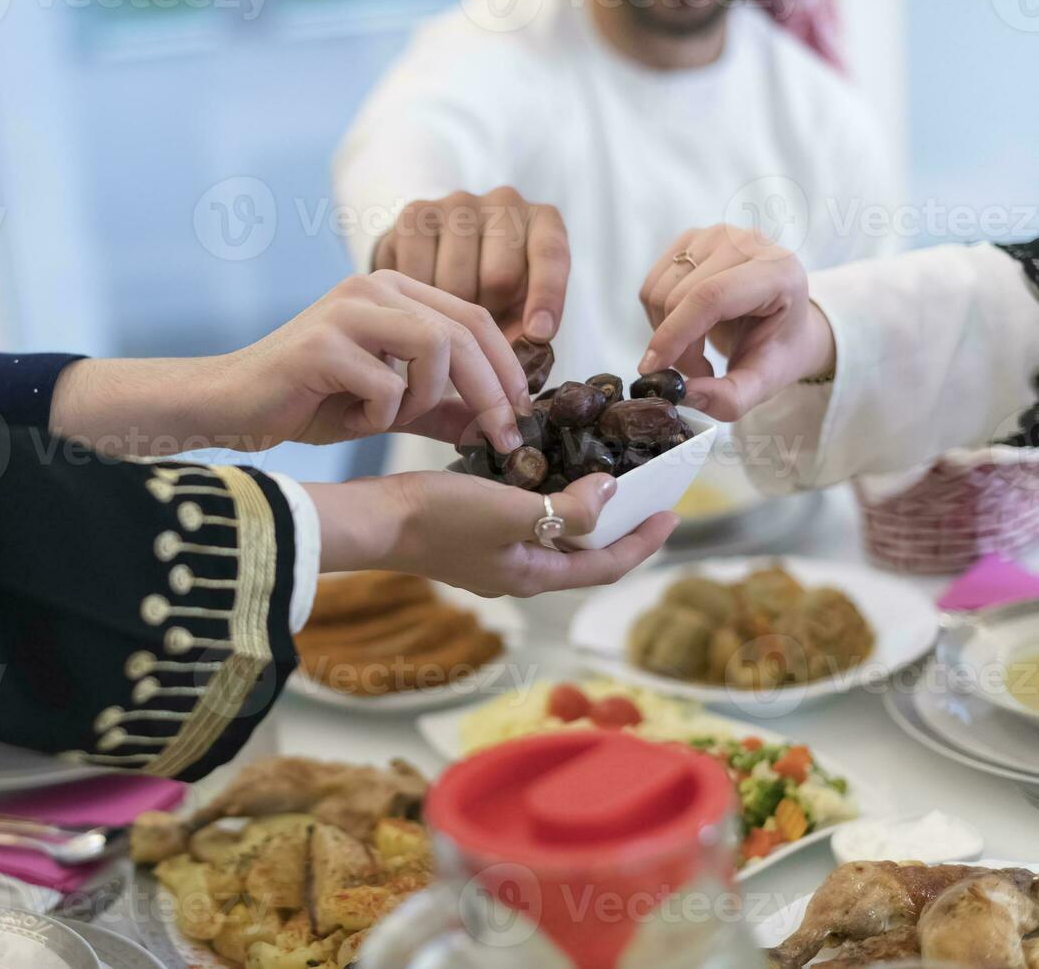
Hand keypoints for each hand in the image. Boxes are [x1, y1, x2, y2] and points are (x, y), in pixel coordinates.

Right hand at [225, 270, 531, 450]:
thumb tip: (494, 424)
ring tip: (390, 418)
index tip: (519, 414)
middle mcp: (374, 286)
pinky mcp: (323, 343)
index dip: (506, 367)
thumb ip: (438, 408)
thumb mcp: (387, 405)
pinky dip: (379, 415)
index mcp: (393, 289)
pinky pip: (386, 385)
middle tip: (501, 435)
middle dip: (492, 391)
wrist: (232, 405)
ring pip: (434, 349)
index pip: (474, 318)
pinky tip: (350, 419)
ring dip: (425, 400)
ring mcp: (347, 310)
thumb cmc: (308, 401)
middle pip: (465, 331)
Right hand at [306, 472, 677, 596]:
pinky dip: (549, 499)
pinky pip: (527, 520)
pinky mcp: (472, 535)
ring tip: (606, 479)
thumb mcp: (510, 511)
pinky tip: (546, 471)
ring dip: (585, 511)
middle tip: (647, 494)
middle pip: (585, 553)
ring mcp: (493, 556)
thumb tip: (612, 495)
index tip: (673, 514)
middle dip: (619, 526)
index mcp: (533, 575)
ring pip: (556, 536)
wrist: (375, 520)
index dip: (643, 542)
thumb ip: (566, 509)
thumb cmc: (438, 519)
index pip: (606, 564)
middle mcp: (518, 571)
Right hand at [373, 188, 569, 341]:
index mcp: (542, 222)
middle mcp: (504, 202)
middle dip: (488, 315)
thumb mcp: (519, 314)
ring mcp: (457, 203)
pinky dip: (418, 301)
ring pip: (455, 279)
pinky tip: (420, 304)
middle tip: (475, 332)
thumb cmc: (487, 299)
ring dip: (449, 312)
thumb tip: (524, 347)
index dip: (547, 295)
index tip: (538, 333)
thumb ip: (527, 330)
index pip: (550, 253)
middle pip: (500, 274)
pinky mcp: (415, 214)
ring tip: (447, 318)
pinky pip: (417, 273)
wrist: (430, 276)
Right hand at [637, 225, 833, 420]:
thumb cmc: (778, 347)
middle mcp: (747, 242)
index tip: (653, 369)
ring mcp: (716, 235)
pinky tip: (687, 327)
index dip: (676, 333)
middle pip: (679, 296)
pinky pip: (651, 285)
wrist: (781, 318)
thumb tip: (686, 394)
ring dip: (666, 332)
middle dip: (676, 345)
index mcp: (777, 271)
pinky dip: (659, 317)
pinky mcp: (691, 239)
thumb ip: (731, 397)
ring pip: (658, 291)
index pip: (712, 295)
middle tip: (696, 370)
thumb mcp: (766, 382)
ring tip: (696, 349)